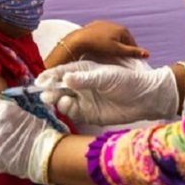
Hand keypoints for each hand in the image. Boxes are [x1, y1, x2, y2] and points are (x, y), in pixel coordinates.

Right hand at [35, 61, 178, 125]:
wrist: (144, 99)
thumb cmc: (127, 81)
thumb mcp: (106, 76)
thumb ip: (86, 78)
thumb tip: (66, 78)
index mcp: (84, 70)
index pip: (63, 72)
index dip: (50, 75)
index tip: (40, 80)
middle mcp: (81, 84)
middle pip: (59, 87)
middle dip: (50, 89)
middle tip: (45, 93)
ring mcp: (84, 99)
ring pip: (63, 100)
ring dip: (57, 100)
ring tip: (54, 99)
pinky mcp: (88, 113)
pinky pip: (73, 112)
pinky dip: (68, 110)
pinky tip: (68, 106)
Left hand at [64, 21, 148, 62]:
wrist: (79, 40)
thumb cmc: (99, 46)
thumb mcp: (117, 51)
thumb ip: (132, 52)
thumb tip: (148, 54)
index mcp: (122, 29)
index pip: (132, 43)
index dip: (132, 53)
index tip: (129, 62)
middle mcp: (114, 24)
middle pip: (123, 39)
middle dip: (122, 48)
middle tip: (118, 59)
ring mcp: (104, 24)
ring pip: (113, 36)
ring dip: (113, 44)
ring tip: (109, 54)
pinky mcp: (95, 25)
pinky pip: (103, 34)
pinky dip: (104, 40)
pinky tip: (100, 47)